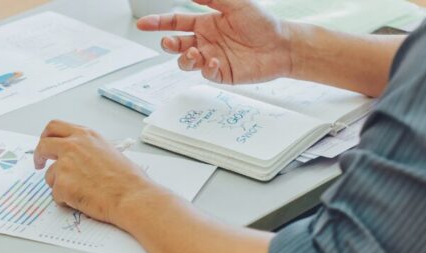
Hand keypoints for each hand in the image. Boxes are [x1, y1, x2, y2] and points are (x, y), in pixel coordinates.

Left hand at [34, 121, 158, 226]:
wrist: (131, 196)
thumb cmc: (128, 179)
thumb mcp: (108, 151)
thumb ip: (88, 150)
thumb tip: (78, 158)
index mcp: (85, 136)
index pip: (55, 127)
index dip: (47, 137)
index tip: (45, 145)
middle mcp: (72, 146)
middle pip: (43, 145)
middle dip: (38, 155)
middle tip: (39, 164)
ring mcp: (65, 165)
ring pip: (50, 176)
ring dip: (60, 185)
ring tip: (81, 192)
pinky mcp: (62, 184)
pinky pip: (56, 194)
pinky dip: (66, 200)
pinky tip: (83, 200)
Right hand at [136, 0, 292, 84]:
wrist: (282, 45)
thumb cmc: (262, 23)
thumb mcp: (236, 3)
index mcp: (206, 23)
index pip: (176, 23)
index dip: (158, 23)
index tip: (143, 24)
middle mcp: (206, 41)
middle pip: (176, 44)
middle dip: (168, 44)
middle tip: (168, 42)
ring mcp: (211, 58)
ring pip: (186, 61)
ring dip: (185, 58)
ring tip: (195, 53)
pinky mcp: (221, 73)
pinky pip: (205, 73)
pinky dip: (205, 68)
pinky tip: (214, 60)